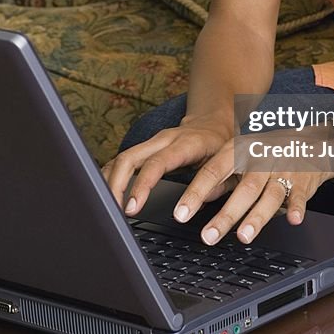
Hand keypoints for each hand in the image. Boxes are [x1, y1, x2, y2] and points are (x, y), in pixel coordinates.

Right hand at [101, 113, 235, 214]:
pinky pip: (122, 160)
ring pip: (121, 158)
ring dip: (109, 182)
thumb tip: (196, 205)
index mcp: (185, 144)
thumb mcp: (227, 163)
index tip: (133, 208)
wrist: (213, 122)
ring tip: (108, 207)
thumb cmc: (221, 145)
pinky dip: (111, 177)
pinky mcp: (145, 148)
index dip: (142, 185)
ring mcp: (152, 142)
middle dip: (116, 185)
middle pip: (130, 157)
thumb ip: (216, 184)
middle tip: (115, 212)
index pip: (157, 163)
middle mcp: (164, 140)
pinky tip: (107, 193)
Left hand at [171, 128, 333, 244]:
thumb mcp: (239, 158)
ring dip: (257, 217)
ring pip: (269, 195)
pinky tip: (293, 219)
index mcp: (239, 151)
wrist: (306, 139)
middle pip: (242, 189)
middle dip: (226, 215)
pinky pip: (299, 195)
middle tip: (208, 236)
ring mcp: (282, 170)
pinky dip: (296, 207)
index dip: (196, 193)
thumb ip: (221, 179)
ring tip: (243, 236)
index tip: (182, 213)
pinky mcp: (303, 180)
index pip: (213, 171)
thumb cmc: (266, 152)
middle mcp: (260, 160)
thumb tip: (198, 200)